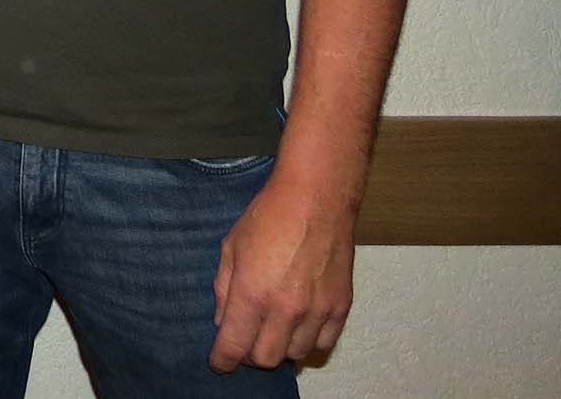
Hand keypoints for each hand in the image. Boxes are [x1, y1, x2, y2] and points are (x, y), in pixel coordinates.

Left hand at [210, 171, 355, 372]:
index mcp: (252, 294)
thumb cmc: (268, 216)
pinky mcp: (341, 307)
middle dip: (249, 354)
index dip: (223, 360)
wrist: (316, 199)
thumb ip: (224, 288)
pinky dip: (308, 342)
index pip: (234, 346)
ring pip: (295, 355)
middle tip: (245, 338)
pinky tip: (299, 326)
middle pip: (265, 359)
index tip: (219, 363)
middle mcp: (286, 309)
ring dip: (279, 347)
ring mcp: (317, 310)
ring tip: (272, 328)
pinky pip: (324, 344)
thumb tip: (222, 321)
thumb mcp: (231, 247)